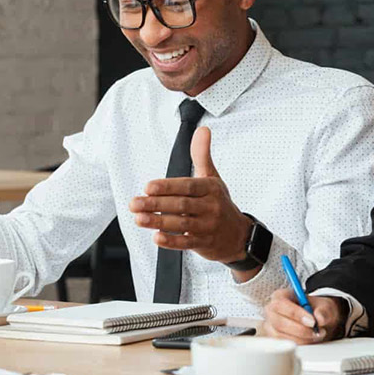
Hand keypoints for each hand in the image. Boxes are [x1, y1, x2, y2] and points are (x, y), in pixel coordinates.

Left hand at [129, 127, 254, 270]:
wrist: (239, 235)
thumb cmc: (220, 203)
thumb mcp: (212, 178)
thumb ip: (202, 155)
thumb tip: (202, 130)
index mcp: (210, 189)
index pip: (187, 186)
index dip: (167, 187)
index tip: (148, 187)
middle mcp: (211, 207)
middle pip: (181, 205)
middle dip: (155, 205)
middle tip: (134, 204)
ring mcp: (208, 227)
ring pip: (182, 224)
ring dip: (158, 222)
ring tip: (139, 219)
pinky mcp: (205, 244)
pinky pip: (186, 243)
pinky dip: (171, 241)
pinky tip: (156, 237)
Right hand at [262, 288, 345, 343]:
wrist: (316, 321)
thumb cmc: (316, 310)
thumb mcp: (325, 306)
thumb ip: (324, 311)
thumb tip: (319, 318)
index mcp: (280, 296)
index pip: (282, 304)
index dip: (296, 314)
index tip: (312, 321)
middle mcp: (271, 310)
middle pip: (279, 322)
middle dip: (300, 330)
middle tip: (316, 331)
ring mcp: (271, 326)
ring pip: (282, 336)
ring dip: (302, 339)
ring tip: (316, 335)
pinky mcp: (274, 338)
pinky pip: (284, 345)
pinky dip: (300, 344)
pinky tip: (309, 339)